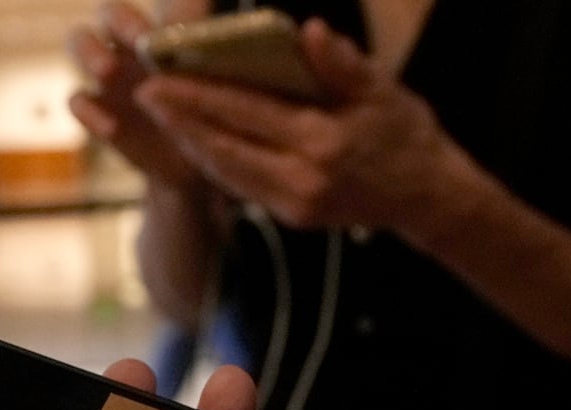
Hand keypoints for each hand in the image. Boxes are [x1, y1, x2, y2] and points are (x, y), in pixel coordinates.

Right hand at [67, 1, 212, 188]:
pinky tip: (110, 126)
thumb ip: (212, 65)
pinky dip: (88, 111)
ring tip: (108, 70)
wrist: (193, 169)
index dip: (160, 11)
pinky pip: (78, 100)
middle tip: (140, 40)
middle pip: (109, 14)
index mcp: (161, 33)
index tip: (169, 28)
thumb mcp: (217, 93)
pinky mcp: (97, 110)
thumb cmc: (207, 119)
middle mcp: (129, 45)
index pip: (159, 5)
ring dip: (90, 52)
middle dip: (122, 22)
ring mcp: (108, 76)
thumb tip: (213, 40)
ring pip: (80, 42)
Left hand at [132, 17, 466, 232]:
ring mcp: (296, 204)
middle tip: (142, 92)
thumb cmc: (407, 135)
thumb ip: (344, 64)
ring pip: (227, 171)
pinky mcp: (293, 216)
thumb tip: (310, 31)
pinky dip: (214, 162)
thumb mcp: (384, 92)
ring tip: (161, 114)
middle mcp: (304, 179)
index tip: (160, 76)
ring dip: (190, 143)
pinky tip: (196, 141)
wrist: (428, 198)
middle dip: (180, 120)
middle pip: (225, 146)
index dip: (198, 95)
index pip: (246, 112)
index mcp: (323, 143)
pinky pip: (242, 186)